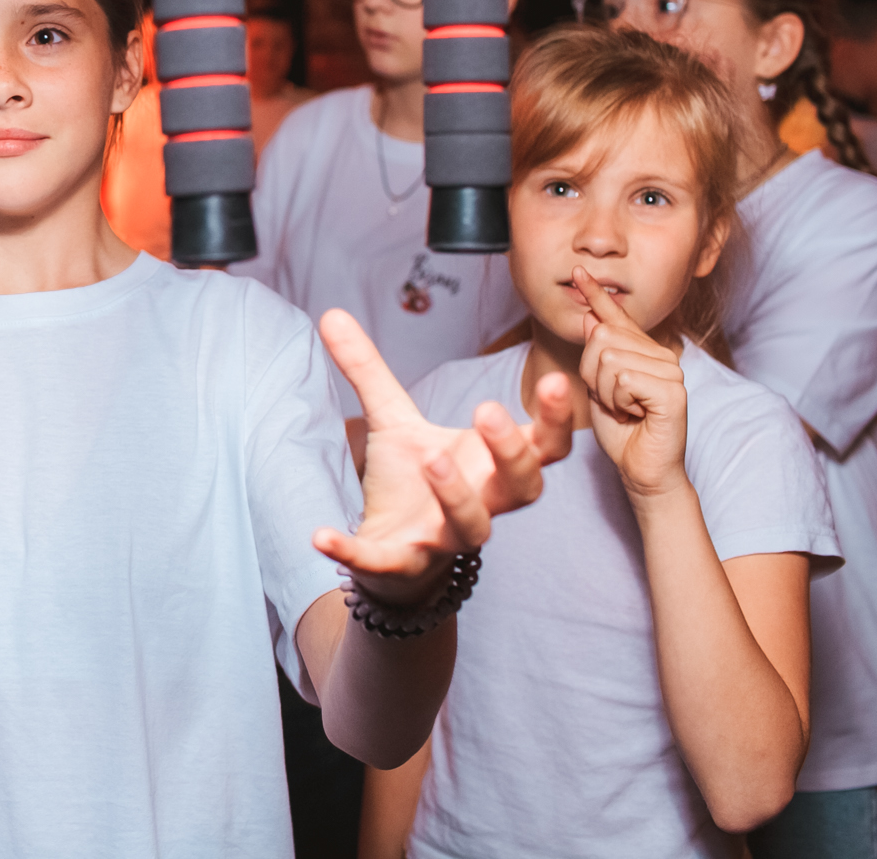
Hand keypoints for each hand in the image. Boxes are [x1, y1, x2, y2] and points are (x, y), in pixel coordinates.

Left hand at [314, 309, 572, 602]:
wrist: (392, 550)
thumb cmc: (412, 479)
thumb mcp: (391, 420)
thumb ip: (368, 370)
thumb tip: (330, 313)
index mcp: (491, 465)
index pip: (544, 445)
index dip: (555, 418)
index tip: (553, 379)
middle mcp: (482, 503)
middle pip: (523, 487)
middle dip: (511, 451)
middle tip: (487, 410)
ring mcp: (446, 538)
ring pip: (473, 528)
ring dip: (458, 496)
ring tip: (434, 460)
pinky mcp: (403, 564)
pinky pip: (385, 563)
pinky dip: (354, 553)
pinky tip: (320, 535)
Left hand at [574, 266, 689, 499]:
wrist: (641, 468)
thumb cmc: (621, 430)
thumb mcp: (599, 387)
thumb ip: (598, 354)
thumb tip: (592, 318)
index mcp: (644, 352)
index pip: (617, 317)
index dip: (596, 295)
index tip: (578, 272)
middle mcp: (662, 355)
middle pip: (601, 338)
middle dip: (592, 373)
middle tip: (612, 400)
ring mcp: (671, 372)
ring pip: (609, 358)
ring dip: (605, 391)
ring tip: (625, 409)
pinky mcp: (673, 391)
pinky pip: (623, 378)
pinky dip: (617, 401)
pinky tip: (634, 414)